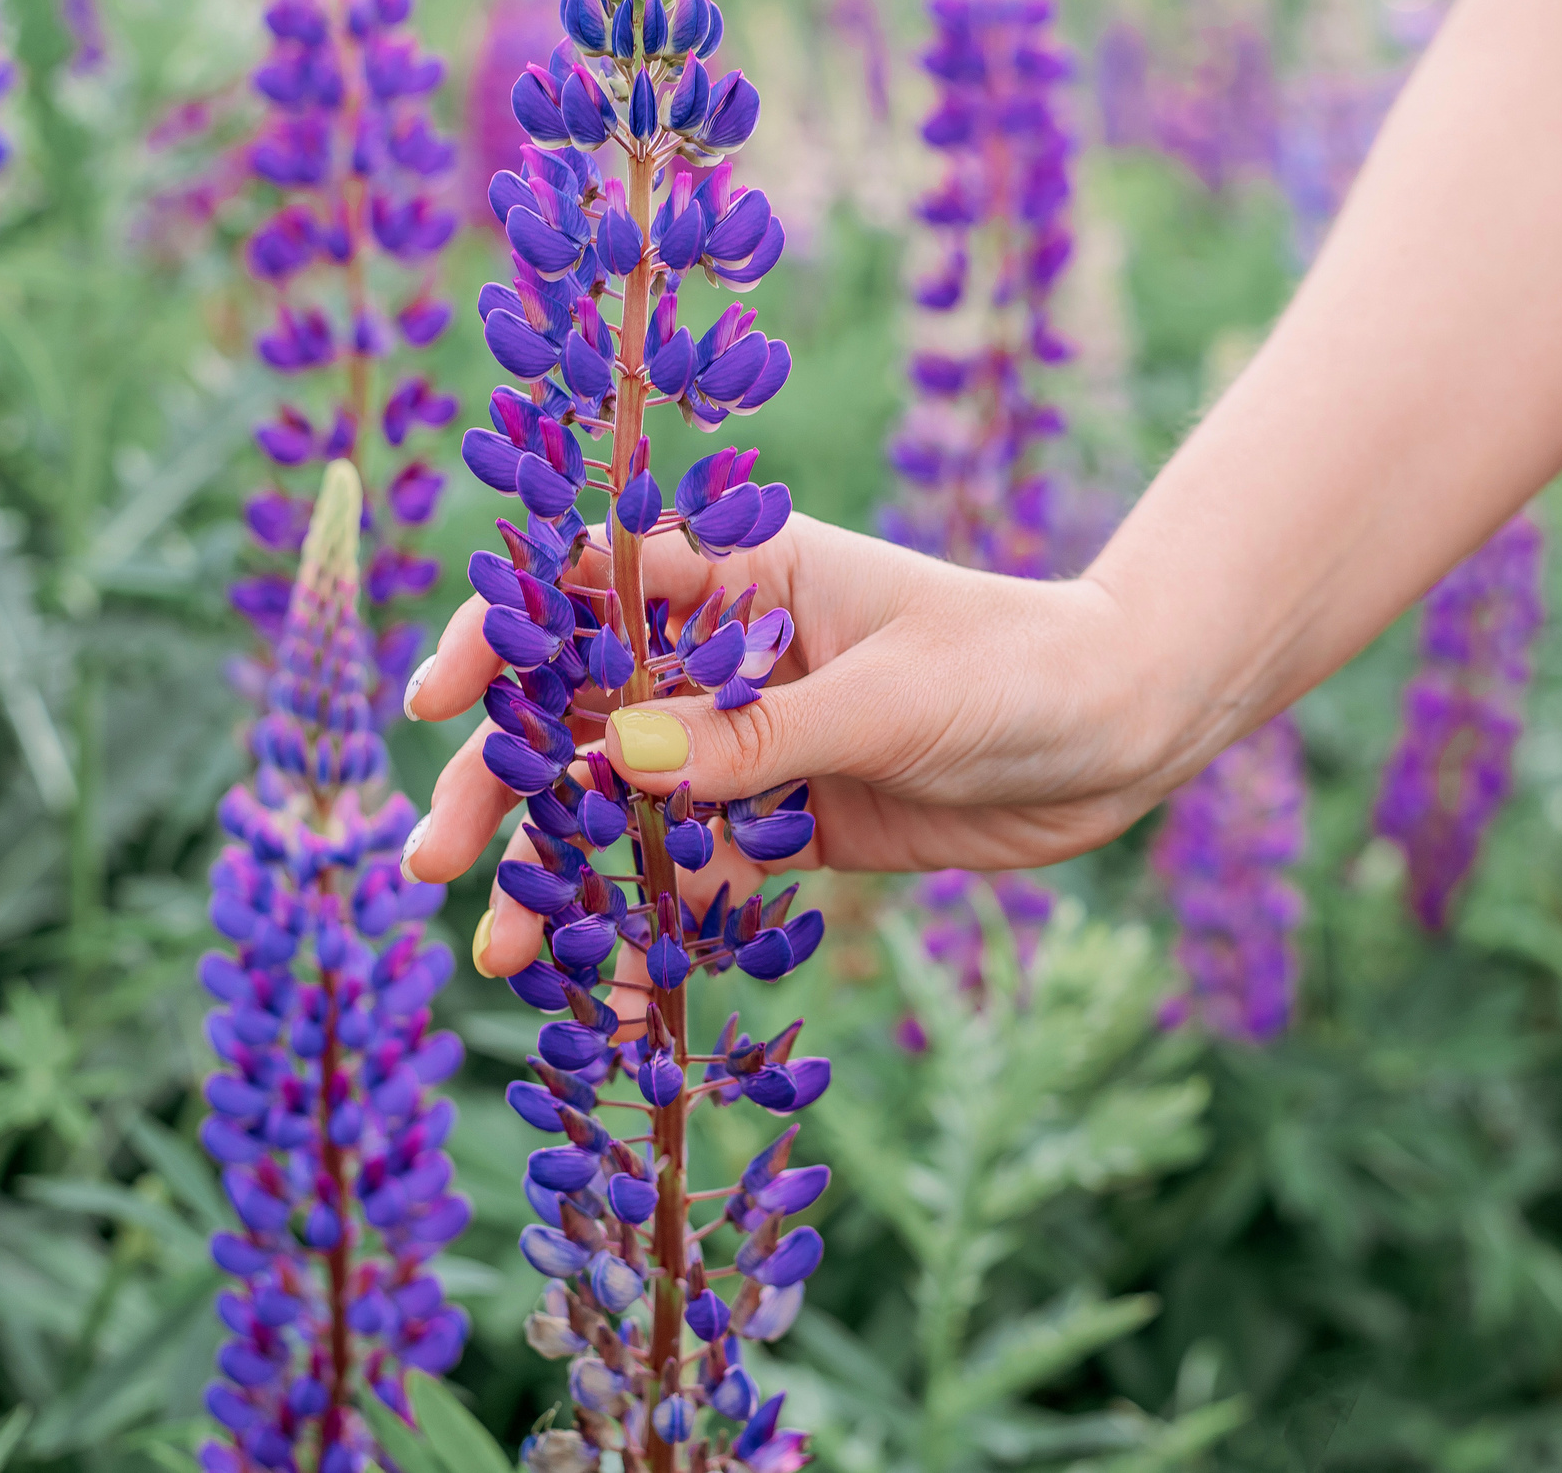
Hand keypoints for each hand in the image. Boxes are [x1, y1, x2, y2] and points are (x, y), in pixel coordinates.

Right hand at [399, 513, 1173, 979]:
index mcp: (743, 571)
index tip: (439, 703)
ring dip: (560, 871)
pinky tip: (609, 989)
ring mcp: (753, 739)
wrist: (1125, 734)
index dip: (502, 636)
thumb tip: (614, 761)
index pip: (588, 586)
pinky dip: (650, 924)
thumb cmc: (1018, 670)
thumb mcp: (888, 699)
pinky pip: (697, 871)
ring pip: (625, 801)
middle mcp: (729, 652)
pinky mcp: (788, 819)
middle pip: (582, 708)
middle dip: (505, 782)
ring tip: (506, 955)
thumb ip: (756, 736)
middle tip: (436, 865)